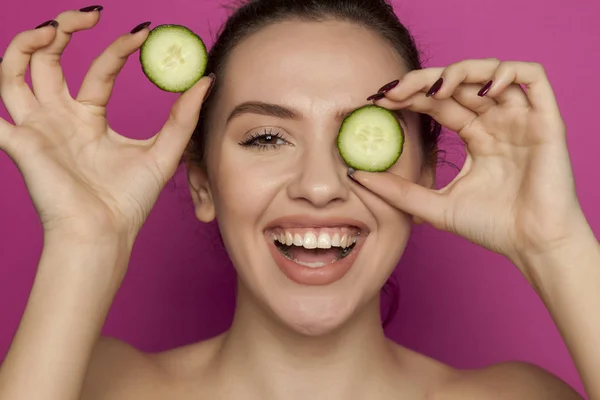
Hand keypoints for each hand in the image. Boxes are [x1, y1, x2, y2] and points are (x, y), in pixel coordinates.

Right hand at [0, 10, 212, 243]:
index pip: (99, 69)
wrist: (105, 234)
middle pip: (48, 60)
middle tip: (88, 15)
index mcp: (89, 117)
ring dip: (26, 44)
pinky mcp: (20, 143)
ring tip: (53, 28)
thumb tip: (205, 79)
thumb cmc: (129, 200)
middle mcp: (59, 117)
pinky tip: (8, 67)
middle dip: (64, 30)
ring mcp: (37, 128)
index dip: (117, 47)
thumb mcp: (164, 153)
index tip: (143, 31)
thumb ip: (182, 117)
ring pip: (13, 73)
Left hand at [351, 59, 588, 268]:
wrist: (531, 246)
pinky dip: (506, 72)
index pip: (438, 103)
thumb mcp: (434, 206)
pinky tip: (482, 90)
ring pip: (490, 71)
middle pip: (458, 83)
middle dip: (422, 81)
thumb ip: (398, 191)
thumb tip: (356, 175)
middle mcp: (496, 122)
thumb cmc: (492, 227)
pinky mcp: (545, 119)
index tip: (379, 102)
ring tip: (434, 91)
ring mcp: (520, 118)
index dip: (409, 96)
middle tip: (393, 92)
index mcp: (475, 136)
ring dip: (459, 72)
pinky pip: (532, 77)